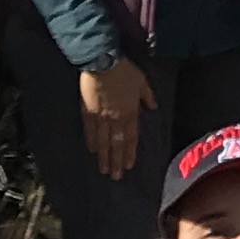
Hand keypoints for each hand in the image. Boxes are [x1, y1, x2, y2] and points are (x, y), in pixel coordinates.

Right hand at [79, 58, 153, 177]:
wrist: (102, 61)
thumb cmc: (124, 70)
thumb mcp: (142, 82)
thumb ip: (147, 96)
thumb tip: (152, 107)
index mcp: (129, 113)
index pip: (131, 138)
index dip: (129, 153)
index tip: (128, 166)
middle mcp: (115, 118)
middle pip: (116, 144)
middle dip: (116, 161)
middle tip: (115, 176)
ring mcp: (100, 116)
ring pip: (102, 141)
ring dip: (103, 156)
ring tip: (103, 170)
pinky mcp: (87, 111)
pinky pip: (89, 130)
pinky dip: (91, 141)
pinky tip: (91, 150)